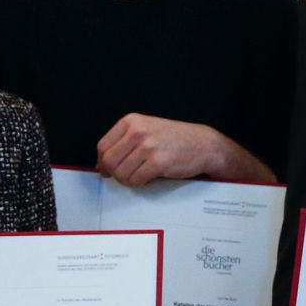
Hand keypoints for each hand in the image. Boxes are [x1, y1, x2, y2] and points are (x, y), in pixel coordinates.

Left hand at [96, 114, 275, 186]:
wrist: (203, 144)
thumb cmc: (174, 140)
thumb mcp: (146, 130)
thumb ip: (124, 142)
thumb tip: (102, 165)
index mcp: (131, 121)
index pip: (103, 146)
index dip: (103, 162)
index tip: (108, 170)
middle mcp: (137, 131)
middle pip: (109, 161)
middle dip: (115, 173)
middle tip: (126, 176)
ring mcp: (148, 146)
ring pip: (121, 173)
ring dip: (128, 180)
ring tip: (140, 176)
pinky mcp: (158, 162)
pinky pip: (136, 180)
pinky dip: (139, 184)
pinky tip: (148, 179)